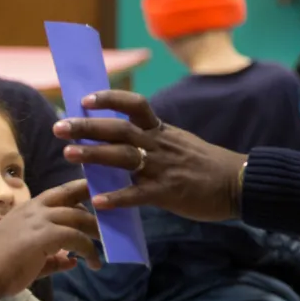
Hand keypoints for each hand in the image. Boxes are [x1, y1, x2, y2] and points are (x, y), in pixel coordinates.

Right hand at [0, 180, 99, 299]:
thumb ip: (53, 258)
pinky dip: (89, 251)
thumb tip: (73, 260)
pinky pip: (77, 238)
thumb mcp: (31, 260)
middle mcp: (35, 208)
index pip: (59, 192)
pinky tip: (94, 264)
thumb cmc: (1, 268)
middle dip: (95, 210)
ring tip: (105, 246)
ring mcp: (39, 219)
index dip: (80, 191)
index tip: (97, 197)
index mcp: (28, 209)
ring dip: (95, 232)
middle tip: (110, 224)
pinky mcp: (45, 234)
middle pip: (73, 198)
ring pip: (79, 217)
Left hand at [52, 91, 246, 221]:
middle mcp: (159, 144)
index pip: (134, 105)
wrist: (239, 184)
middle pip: (119, 129)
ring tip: (69, 154)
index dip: (109, 99)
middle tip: (60, 128)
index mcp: (161, 130)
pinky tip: (97, 201)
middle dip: (87, 127)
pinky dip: (117, 197)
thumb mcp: (178, 143)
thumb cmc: (204, 165)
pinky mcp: (169, 192)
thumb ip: (150, 140)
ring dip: (94, 155)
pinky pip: (138, 194)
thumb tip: (116, 140)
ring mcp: (163, 167)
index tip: (84, 99)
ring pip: (123, 157)